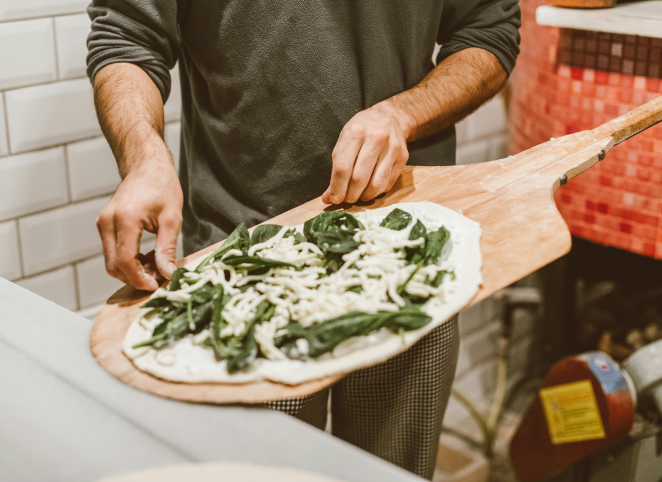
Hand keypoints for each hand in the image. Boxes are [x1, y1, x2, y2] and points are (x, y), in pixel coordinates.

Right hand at [96, 154, 182, 290]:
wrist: (146, 166)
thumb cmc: (162, 187)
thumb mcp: (172, 218)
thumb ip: (167, 248)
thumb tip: (167, 274)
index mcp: (125, 219)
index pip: (125, 261)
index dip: (140, 279)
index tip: (156, 286)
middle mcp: (107, 222)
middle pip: (113, 266)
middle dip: (135, 278)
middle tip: (158, 277)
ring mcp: (103, 223)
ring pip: (110, 261)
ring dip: (131, 270)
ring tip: (155, 265)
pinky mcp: (104, 225)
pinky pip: (111, 251)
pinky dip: (127, 260)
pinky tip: (146, 257)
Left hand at [322, 103, 410, 203]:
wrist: (390, 118)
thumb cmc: (362, 131)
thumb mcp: (344, 143)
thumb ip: (336, 169)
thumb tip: (327, 197)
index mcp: (355, 133)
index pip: (343, 167)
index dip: (337, 188)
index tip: (334, 199)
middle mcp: (375, 139)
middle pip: (359, 178)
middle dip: (350, 195)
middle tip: (346, 200)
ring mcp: (392, 148)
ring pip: (376, 184)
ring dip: (364, 197)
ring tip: (358, 196)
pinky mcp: (402, 158)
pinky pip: (388, 183)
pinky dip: (376, 192)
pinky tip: (370, 188)